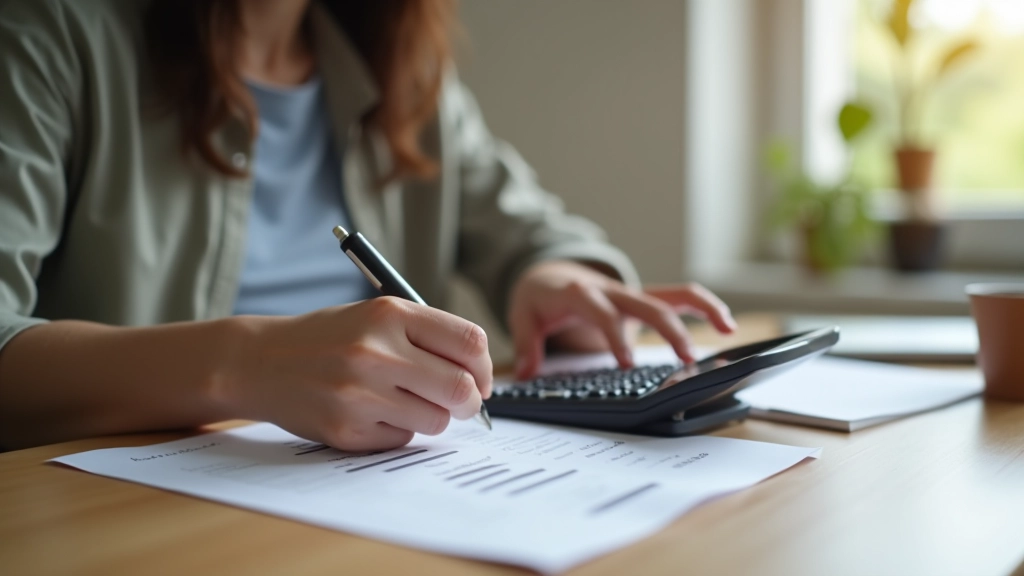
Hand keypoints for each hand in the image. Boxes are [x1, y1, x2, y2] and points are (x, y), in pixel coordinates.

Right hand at [223, 297, 492, 450]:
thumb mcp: (374, 315)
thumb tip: (480, 376)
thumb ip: (426, 336)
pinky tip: (372, 413)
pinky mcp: (347, 429)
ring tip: (406, 402)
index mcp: (389, 314)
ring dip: (433, 416)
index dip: (484, 366)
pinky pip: (402, 438)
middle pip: (461, 388)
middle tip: (463, 403)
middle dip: (471, 401)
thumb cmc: (328, 337)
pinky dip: (398, 429)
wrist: (260, 361)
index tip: (480, 378)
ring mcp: (360, 394)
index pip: (469, 342)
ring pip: (437, 420)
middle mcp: (376, 351)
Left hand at [507, 261, 735, 378]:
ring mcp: (632, 294)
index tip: (626, 365)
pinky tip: (726, 325)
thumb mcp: (523, 317)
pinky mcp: (643, 299)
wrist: (548, 270)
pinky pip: (678, 297)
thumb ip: (527, 346)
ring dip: (702, 308)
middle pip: (648, 304)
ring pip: (673, 293)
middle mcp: (612, 290)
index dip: (614, 337)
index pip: (602, 313)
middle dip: (670, 329)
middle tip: (687, 359)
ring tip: (728, 330)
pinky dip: (703, 307)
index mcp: (581, 294)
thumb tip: (525, 374)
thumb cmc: (540, 296)